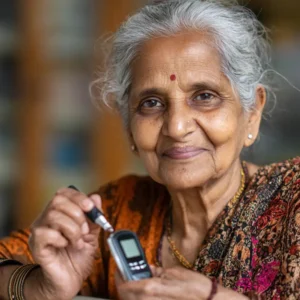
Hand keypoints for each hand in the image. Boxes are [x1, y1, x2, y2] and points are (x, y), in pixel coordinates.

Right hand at [28, 187, 101, 299]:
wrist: (70, 279)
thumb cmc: (78, 255)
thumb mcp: (92, 233)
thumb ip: (94, 216)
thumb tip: (96, 197)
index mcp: (60, 212)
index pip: (64, 193)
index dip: (78, 196)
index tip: (90, 207)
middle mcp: (47, 218)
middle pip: (58, 200)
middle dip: (77, 213)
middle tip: (85, 230)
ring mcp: (40, 231)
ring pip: (53, 215)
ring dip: (72, 229)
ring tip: (77, 241)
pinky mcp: (36, 245)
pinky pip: (45, 233)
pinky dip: (61, 239)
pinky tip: (66, 246)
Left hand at [115, 266, 247, 299]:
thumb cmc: (195, 288)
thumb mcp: (173, 272)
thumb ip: (156, 271)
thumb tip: (146, 268)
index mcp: (150, 289)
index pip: (124, 284)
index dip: (118, 275)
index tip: (119, 267)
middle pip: (125, 296)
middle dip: (123, 283)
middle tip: (126, 274)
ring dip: (130, 292)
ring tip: (136, 282)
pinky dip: (139, 298)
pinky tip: (146, 292)